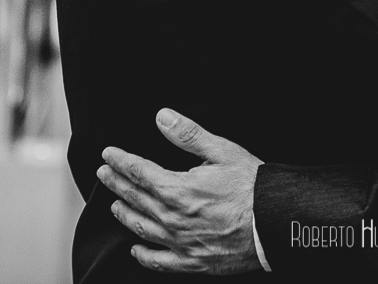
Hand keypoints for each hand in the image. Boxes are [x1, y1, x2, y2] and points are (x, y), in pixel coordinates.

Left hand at [99, 109, 263, 274]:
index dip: (120, 161)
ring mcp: (180, 242)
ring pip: (141, 228)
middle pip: (135, 198)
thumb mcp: (222, 151)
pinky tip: (135, 249)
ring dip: (124, 214)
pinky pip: (158, 260)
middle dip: (116, 184)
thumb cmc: (251, 186)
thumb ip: (188, 134)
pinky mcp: (191, 260)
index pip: (138, 172)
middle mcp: (172, 218)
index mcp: (177, 189)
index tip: (108, 155)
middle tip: (104, 174)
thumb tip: (162, 117)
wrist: (273, 222)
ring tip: (115, 206)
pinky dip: (143, 254)